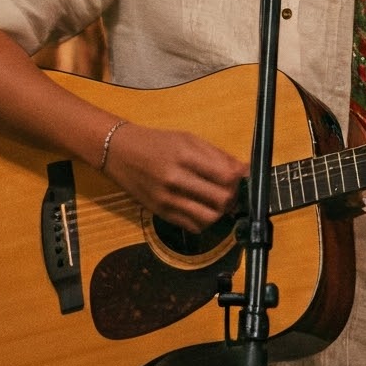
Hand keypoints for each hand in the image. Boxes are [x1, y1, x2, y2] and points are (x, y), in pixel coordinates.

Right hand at [101, 123, 246, 231]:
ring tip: (218, 201)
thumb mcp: (189, 139)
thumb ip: (218, 155)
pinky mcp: (160, 213)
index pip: (226, 177)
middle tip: (233, 190)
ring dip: (220, 212)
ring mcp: (166, 200)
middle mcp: (175, 180)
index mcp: (185, 156)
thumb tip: (245, 170)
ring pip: (209, 218)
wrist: (120, 152)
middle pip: (221, 200)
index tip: (241, 176)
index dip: (240, 179)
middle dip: (234, 197)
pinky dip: (204, 220)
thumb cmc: (157, 142)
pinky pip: (192, 226)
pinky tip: (203, 208)